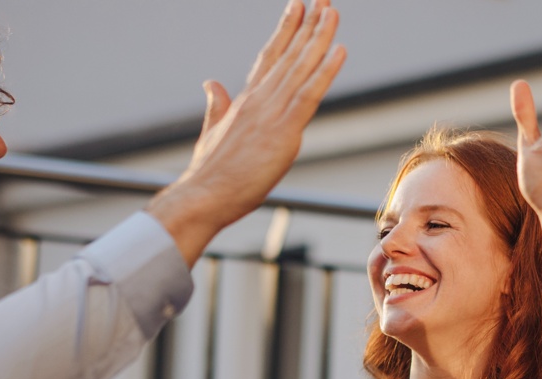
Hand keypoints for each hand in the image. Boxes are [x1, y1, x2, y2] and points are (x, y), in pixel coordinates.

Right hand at [146, 0, 345, 266]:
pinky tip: (339, 50)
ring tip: (331, 11)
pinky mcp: (284, 130)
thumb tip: (211, 83)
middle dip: (308, 25)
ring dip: (319, 38)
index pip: (270, 57)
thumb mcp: (212, 132)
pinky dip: (325, 71)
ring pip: (301, 67)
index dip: (286, 30)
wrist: (202, 196)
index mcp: (245, 100)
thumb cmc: (208, 173)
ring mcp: (271, 112)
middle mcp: (259, 99)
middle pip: (289, 54)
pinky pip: (309, 94)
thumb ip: (215, 105)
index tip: (298, 6)